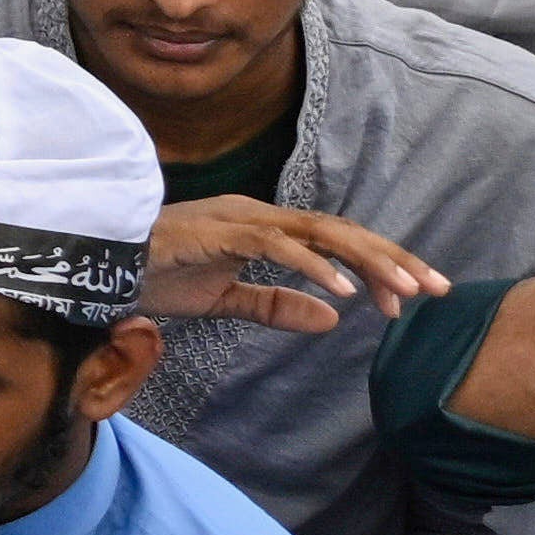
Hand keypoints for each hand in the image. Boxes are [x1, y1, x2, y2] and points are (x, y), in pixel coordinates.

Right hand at [140, 196, 451, 335]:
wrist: (95, 262)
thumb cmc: (151, 274)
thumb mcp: (223, 300)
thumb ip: (275, 306)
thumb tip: (333, 320)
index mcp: (262, 226)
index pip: (335, 242)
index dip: (379, 265)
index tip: (416, 297)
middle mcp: (258, 214)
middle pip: (341, 232)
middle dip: (393, 259)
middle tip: (439, 289)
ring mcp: (239, 218)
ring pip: (320, 233)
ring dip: (367, 261)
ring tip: (405, 290)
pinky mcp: (219, 231)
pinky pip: (276, 246)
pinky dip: (313, 267)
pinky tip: (343, 292)